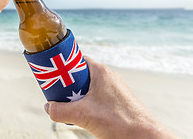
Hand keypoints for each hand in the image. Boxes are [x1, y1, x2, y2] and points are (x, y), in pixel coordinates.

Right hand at [44, 57, 175, 138]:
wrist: (144, 136)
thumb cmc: (119, 121)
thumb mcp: (83, 115)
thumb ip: (61, 111)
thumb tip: (48, 108)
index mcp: (101, 72)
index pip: (77, 60)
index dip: (63, 65)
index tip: (53, 74)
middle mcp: (109, 77)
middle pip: (82, 74)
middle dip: (68, 83)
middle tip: (58, 93)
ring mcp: (115, 89)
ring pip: (90, 86)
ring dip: (78, 94)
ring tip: (70, 105)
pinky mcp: (118, 100)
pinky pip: (98, 96)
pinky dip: (88, 101)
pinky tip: (85, 114)